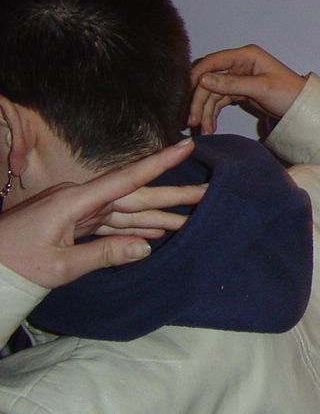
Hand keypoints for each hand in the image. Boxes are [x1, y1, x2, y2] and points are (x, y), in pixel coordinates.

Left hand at [0, 140, 204, 287]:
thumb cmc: (13, 264)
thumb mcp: (60, 266)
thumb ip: (105, 254)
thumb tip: (147, 246)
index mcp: (75, 200)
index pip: (127, 179)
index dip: (159, 163)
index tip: (186, 146)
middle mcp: (79, 200)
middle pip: (134, 196)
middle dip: (172, 195)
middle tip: (206, 191)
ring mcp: (76, 212)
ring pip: (126, 211)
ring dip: (158, 216)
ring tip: (191, 217)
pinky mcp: (73, 224)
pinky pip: (111, 224)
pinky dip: (133, 229)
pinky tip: (156, 232)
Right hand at [188, 45, 305, 134]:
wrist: (302, 109)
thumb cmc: (289, 93)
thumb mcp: (261, 88)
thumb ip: (232, 84)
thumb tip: (202, 80)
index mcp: (246, 56)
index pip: (214, 62)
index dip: (197, 76)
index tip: (186, 93)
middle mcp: (239, 64)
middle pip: (209, 80)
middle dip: (199, 100)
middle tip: (192, 120)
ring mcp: (237, 78)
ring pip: (212, 93)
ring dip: (204, 111)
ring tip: (203, 130)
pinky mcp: (238, 92)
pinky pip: (219, 102)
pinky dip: (212, 114)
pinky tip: (209, 127)